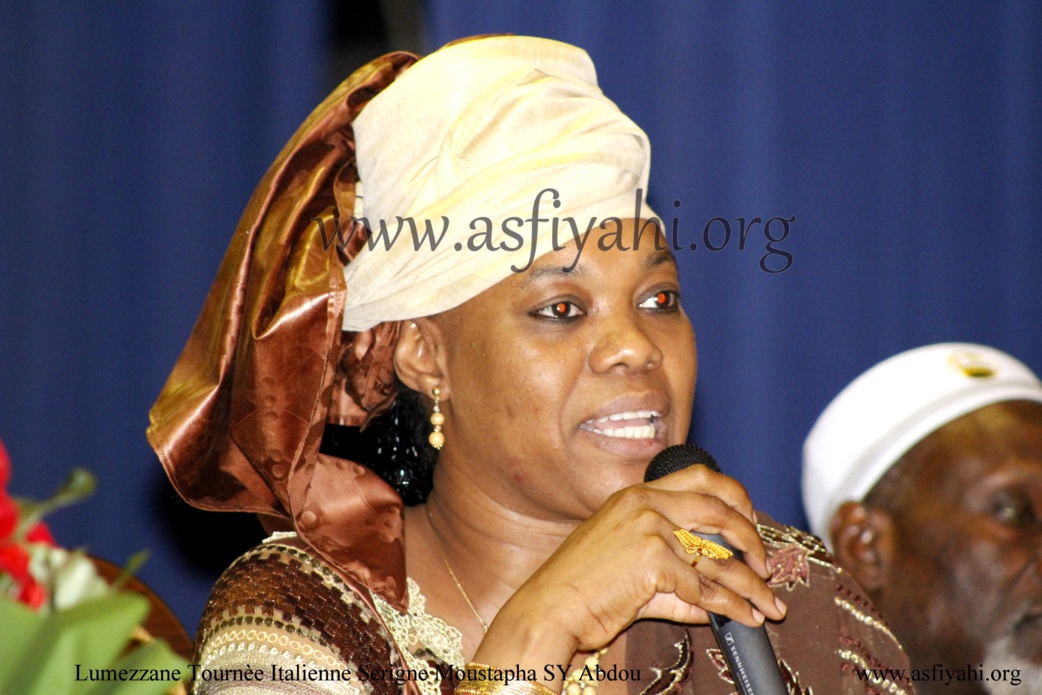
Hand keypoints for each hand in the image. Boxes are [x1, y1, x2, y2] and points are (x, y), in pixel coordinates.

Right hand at [473, 465, 784, 676]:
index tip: (751, 525)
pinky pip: (704, 587)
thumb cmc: (580, 588)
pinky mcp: (652, 559)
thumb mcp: (628, 565)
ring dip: (751, 584)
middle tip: (767, 566)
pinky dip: (730, 607)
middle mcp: (644, 503)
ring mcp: (648, 528)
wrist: (548, 609)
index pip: (700, 477)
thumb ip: (672, 574)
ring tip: (769, 606)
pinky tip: (743, 618)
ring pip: (718, 556)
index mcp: (636, 495)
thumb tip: (712, 598)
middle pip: (719, 508)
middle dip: (752, 539)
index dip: (735, 499)